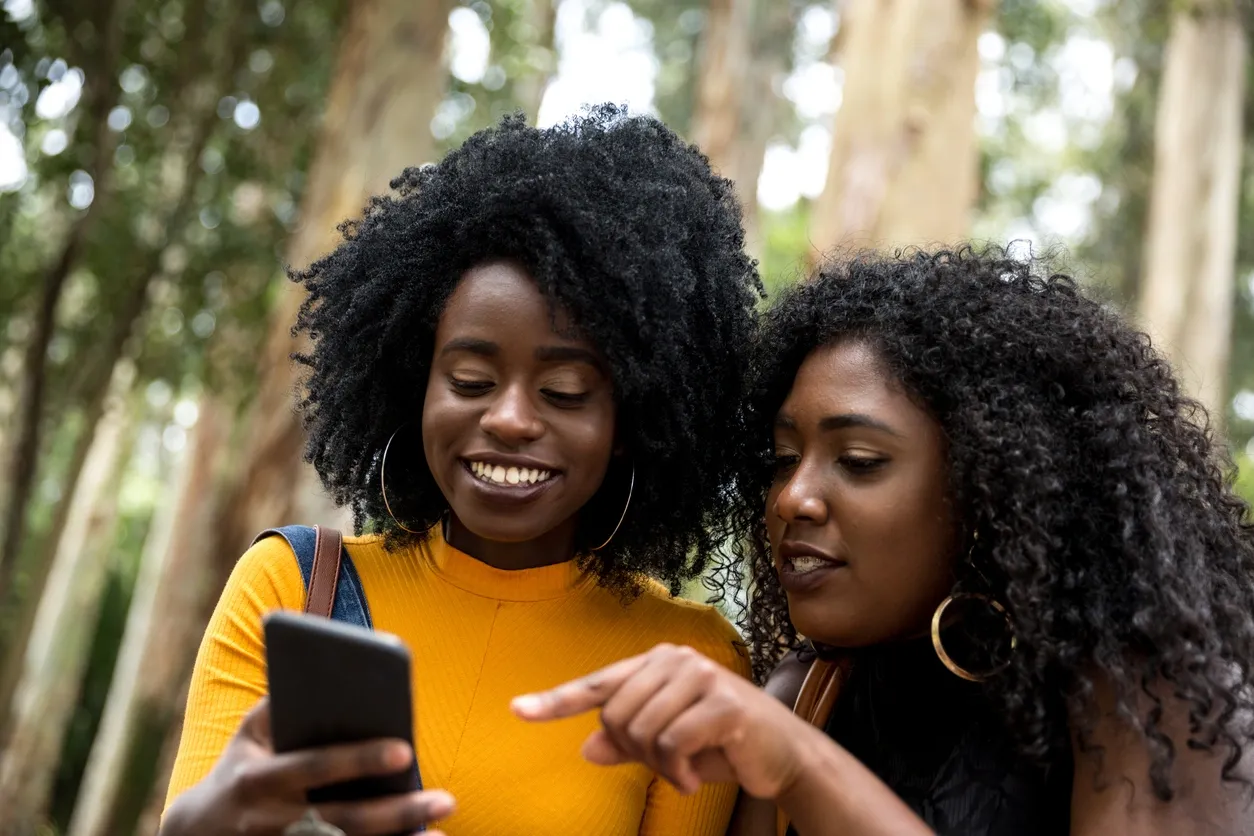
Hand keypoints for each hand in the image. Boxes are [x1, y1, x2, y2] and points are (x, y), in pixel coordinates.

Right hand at [161, 698, 454, 835]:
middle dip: (396, 811)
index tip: (404, 748)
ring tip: (440, 830)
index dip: (359, 759)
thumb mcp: (249, 734)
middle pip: (342, 820)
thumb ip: (283, 704)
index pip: (316, 766)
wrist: (198, 832)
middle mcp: (271, 820)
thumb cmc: (240, 767)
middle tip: (445, 800)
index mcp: (261, 778)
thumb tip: (331, 674)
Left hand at [511, 643, 824, 800]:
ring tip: (682, 772)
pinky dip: (677, 772)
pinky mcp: (722, 702)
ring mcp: (700, 676)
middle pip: (616, 715)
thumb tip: (588, 748)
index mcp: (657, 663)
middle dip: (634, 752)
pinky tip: (694, 778)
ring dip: (659, 766)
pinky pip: (672, 743)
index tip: (518, 710)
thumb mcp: (668, 746)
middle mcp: (676, 660)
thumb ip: (628, 743)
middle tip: (665, 766)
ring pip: (641, 731)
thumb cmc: (722, 744)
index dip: (555, 701)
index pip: (597, 683)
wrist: (784, 754)